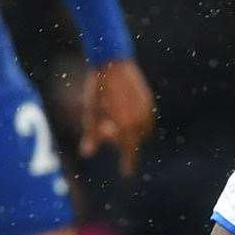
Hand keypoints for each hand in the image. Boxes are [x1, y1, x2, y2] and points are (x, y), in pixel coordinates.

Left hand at [80, 59, 155, 176]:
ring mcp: (146, 109)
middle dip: (122, 141)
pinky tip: (122, 112)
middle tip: (104, 130)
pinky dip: (136, 121)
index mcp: (126, 125)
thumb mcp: (90, 113)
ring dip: (131, 132)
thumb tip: (86, 154)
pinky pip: (146, 118)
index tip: (127, 173)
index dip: (128, 163)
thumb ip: (91, 135)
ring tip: (112, 120)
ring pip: (143, 130)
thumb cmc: (97, 89)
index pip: (129, 151)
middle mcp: (140, 119)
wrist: (112, 62)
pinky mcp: (148, 99)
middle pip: (135, 141)